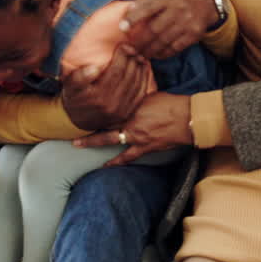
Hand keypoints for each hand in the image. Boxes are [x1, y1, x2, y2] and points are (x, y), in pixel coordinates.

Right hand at [60, 44, 150, 131]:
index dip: (123, 56)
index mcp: (98, 96)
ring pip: (136, 85)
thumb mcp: (70, 86)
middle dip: (133, 60)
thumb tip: (94, 68)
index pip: (116, 71)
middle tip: (133, 49)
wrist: (77, 120)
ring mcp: (121, 111)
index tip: (124, 45)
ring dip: (140, 68)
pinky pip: (140, 94)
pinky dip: (144, 80)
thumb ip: (79, 76)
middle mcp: (112, 105)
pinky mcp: (127, 113)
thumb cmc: (74, 98)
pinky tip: (143, 69)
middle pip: (128, 77)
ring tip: (138, 56)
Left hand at [75, 93, 192, 165]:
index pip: (109, 107)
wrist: (188, 119)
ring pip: (110, 139)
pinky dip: (117, 162)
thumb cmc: (174, 104)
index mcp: (132, 106)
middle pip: (103, 123)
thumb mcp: (152, 95)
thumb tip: (128, 96)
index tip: (82, 106)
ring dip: (94, 142)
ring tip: (79, 145)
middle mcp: (130, 121)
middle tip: (72, 129)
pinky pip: (127, 157)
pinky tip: (107, 166)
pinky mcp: (145, 147)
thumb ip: (137, 98)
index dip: (94, 107)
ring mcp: (136, 136)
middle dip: (87, 125)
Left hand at [120, 0, 216, 58]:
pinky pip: (176, 48)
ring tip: (139, 55)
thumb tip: (128, 10)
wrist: (207, 2)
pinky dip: (163, 53)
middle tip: (128, 49)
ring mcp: (187, 22)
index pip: (147, 7)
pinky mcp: (194, 34)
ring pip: (163, 41)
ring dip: (149, 51)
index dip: (133, 18)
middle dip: (139, 41)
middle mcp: (178, 8)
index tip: (122, 28)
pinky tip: (155, 55)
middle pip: (154, 29)